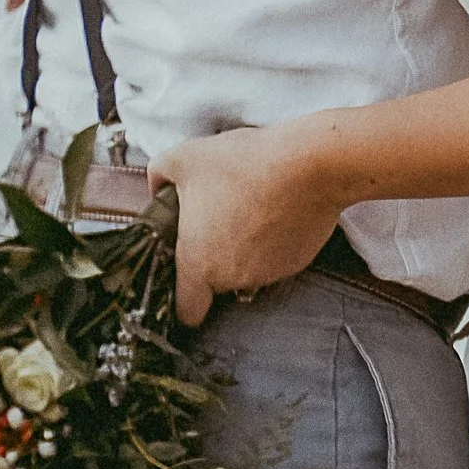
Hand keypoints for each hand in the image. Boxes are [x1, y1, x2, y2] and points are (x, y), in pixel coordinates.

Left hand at [156, 124, 342, 326]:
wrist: (308, 165)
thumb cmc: (245, 166)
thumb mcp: (184, 158)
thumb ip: (159, 177)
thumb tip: (159, 187)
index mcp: (200, 263)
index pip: (187, 311)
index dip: (182, 301)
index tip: (185, 282)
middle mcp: (234, 277)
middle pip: (217, 282)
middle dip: (215, 257)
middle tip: (217, 219)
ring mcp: (269, 273)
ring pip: (248, 269)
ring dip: (244, 247)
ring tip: (248, 206)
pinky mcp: (297, 262)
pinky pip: (276, 257)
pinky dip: (272, 240)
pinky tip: (273, 209)